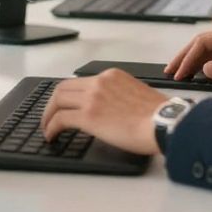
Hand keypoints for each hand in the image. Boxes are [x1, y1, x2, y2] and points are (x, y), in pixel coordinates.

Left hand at [40, 70, 166, 155]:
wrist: (164, 123)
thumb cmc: (158, 115)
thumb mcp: (137, 93)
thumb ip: (120, 95)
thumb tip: (111, 109)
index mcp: (112, 76)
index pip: (80, 81)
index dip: (68, 94)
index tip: (64, 105)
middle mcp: (99, 82)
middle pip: (63, 87)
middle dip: (52, 103)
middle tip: (49, 116)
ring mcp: (92, 98)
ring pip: (57, 100)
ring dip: (48, 115)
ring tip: (47, 128)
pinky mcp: (88, 116)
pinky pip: (60, 119)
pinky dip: (51, 127)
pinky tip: (52, 136)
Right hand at [164, 21, 211, 88]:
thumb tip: (205, 69)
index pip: (204, 42)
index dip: (189, 58)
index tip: (179, 72)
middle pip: (203, 42)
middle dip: (186, 56)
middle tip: (171, 70)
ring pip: (210, 48)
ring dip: (195, 60)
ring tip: (180, 72)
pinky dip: (207, 62)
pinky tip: (199, 71)